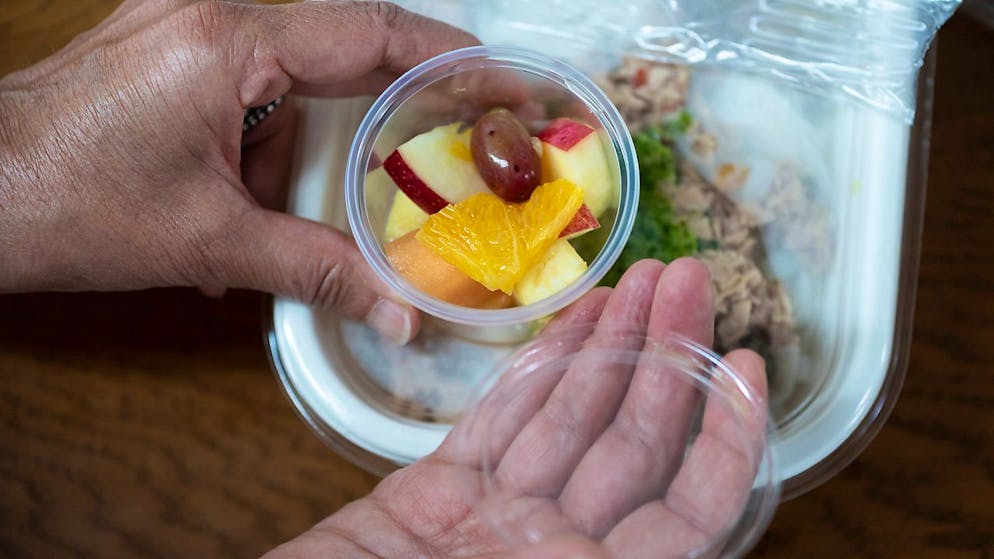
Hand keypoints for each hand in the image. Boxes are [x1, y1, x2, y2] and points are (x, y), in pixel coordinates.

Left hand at [0, 0, 477, 343]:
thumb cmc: (67, 204)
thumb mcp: (211, 241)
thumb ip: (319, 269)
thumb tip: (402, 313)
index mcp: (232, 39)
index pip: (372, 33)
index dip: (450, 58)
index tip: (505, 81)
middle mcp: (213, 10)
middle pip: (344, 43)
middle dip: (397, 96)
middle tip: (456, 136)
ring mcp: (186, 23)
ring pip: (295, 72)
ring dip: (311, 140)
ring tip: (292, 204)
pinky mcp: (169, 48)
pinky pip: (252, 82)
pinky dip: (269, 138)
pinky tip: (247, 197)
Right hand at [265, 258, 768, 558]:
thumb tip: (691, 544)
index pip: (686, 513)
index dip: (723, 441)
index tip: (743, 368)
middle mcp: (553, 554)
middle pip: (630, 446)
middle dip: (666, 357)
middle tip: (690, 280)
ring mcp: (496, 521)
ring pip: (570, 419)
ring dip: (609, 347)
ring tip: (644, 281)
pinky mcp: (439, 493)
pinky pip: (503, 420)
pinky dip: (540, 369)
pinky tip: (575, 322)